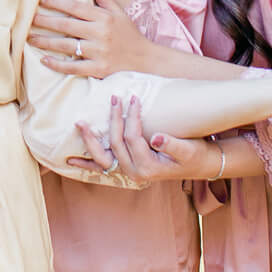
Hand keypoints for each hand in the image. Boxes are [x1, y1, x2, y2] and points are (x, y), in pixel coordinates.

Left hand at [30, 0, 156, 78]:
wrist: (145, 59)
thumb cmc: (129, 33)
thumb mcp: (118, 11)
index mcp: (104, 17)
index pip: (75, 7)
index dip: (57, 2)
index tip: (41, 0)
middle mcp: (100, 33)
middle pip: (67, 26)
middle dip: (46, 21)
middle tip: (29, 18)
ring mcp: (99, 52)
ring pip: (67, 46)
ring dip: (46, 42)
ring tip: (30, 38)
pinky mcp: (99, 69)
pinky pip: (74, 67)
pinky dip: (57, 65)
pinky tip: (44, 60)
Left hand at [67, 96, 221, 183]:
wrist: (200, 166)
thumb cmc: (195, 155)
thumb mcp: (189, 149)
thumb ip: (172, 145)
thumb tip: (157, 138)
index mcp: (149, 168)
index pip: (133, 138)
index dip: (132, 117)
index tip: (134, 98)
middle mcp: (135, 173)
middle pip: (115, 144)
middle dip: (113, 120)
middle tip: (114, 99)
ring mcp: (129, 173)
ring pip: (103, 158)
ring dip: (90, 141)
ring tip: (80, 123)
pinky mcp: (127, 170)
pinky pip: (102, 169)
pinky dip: (86, 165)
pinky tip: (70, 161)